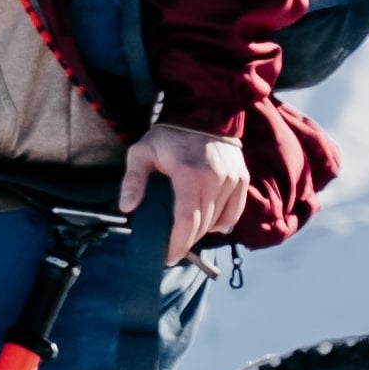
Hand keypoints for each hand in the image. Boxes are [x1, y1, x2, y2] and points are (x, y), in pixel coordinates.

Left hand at [121, 121, 251, 263]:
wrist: (203, 113)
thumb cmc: (169, 136)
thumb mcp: (142, 153)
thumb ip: (133, 180)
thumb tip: (127, 208)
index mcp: (190, 175)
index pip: (188, 221)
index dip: (178, 243)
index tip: (168, 256)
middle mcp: (216, 180)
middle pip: (203, 225)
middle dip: (187, 240)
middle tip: (173, 248)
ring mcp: (232, 180)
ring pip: (220, 221)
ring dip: (203, 231)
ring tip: (187, 234)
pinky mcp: (242, 178)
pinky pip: (235, 211)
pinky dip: (223, 222)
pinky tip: (210, 224)